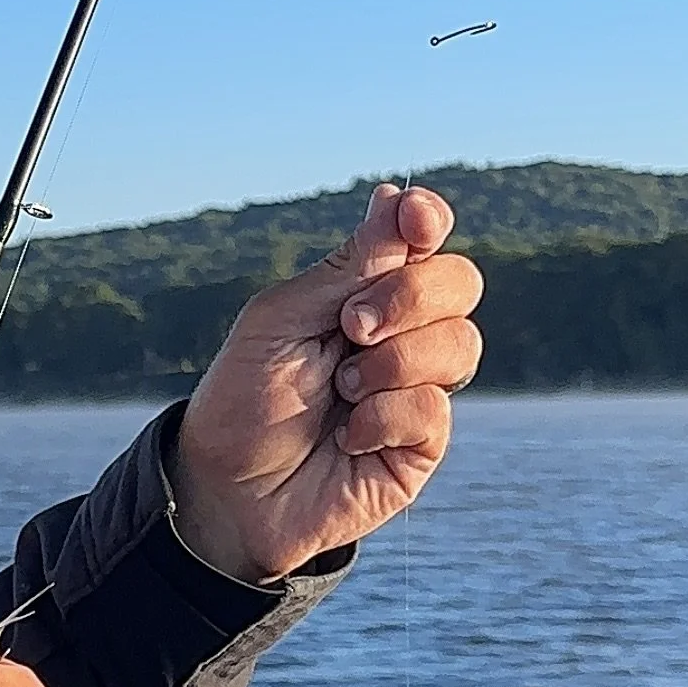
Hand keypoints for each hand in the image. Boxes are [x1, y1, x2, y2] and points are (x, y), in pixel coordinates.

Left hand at [169, 181, 482, 582]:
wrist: (228, 491)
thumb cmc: (245, 399)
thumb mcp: (282, 319)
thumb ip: (347, 266)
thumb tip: (398, 196)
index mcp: (365, 291)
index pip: (422, 237)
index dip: (427, 221)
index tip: (414, 220)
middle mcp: (402, 333)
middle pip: (459, 282)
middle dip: (408, 296)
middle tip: (350, 327)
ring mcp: (418, 387)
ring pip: (459, 344)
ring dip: (390, 364)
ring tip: (340, 391)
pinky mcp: (422, 445)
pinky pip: (435, 409)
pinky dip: (382, 417)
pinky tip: (347, 437)